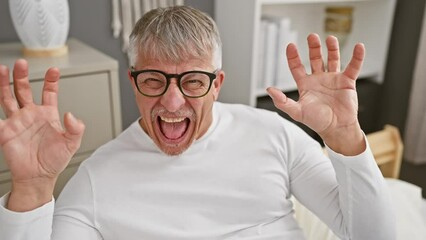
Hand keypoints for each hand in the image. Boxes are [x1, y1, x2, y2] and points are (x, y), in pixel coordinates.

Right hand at [0, 59, 84, 210]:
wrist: (39, 177)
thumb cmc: (55, 161)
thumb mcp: (72, 144)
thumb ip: (76, 128)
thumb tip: (70, 114)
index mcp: (48, 115)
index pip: (49, 92)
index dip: (51, 80)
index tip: (53, 70)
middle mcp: (31, 115)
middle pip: (24, 90)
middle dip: (22, 76)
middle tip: (22, 63)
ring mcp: (17, 121)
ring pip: (8, 97)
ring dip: (4, 84)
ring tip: (2, 69)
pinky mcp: (5, 131)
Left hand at [267, 34, 364, 154]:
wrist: (336, 129)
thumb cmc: (316, 121)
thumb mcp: (296, 112)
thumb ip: (282, 101)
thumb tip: (269, 89)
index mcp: (305, 84)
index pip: (297, 66)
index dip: (293, 56)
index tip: (290, 45)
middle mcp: (318, 79)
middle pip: (315, 58)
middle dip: (314, 47)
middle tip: (312, 36)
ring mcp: (333, 79)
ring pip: (333, 59)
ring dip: (332, 48)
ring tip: (331, 38)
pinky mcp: (347, 82)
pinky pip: (353, 67)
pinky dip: (357, 57)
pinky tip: (359, 47)